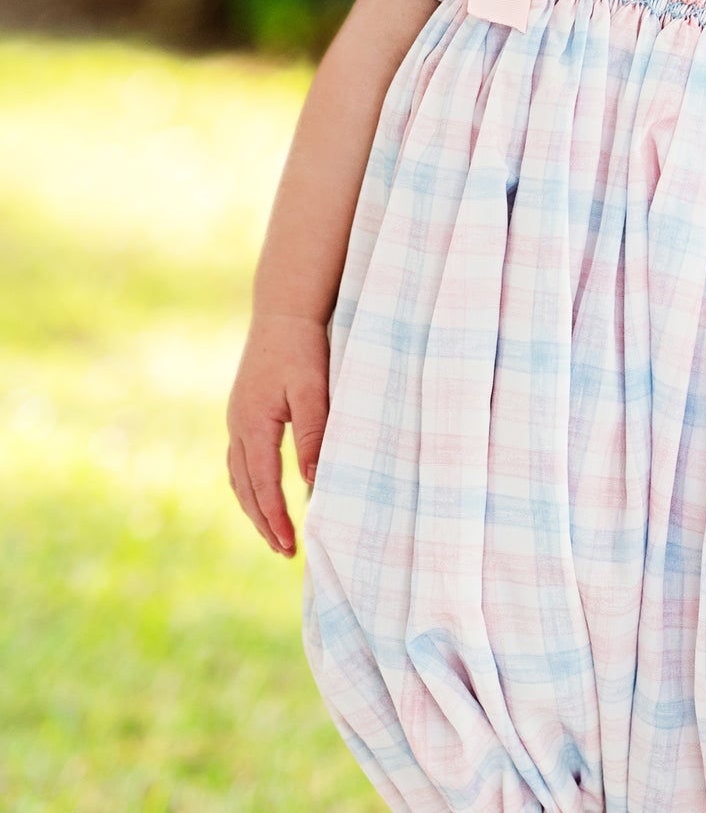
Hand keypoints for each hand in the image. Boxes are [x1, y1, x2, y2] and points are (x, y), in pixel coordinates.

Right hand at [226, 312, 329, 557]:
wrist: (282, 311)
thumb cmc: (302, 348)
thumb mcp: (313, 390)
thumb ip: (313, 433)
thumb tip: (312, 480)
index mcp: (253, 425)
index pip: (263, 486)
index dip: (276, 518)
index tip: (291, 546)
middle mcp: (237, 426)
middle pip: (245, 488)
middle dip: (263, 522)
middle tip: (284, 550)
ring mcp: (236, 419)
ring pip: (238, 476)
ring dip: (254, 506)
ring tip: (273, 531)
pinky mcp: (242, 412)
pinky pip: (239, 460)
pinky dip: (249, 484)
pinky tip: (262, 492)